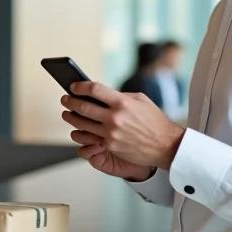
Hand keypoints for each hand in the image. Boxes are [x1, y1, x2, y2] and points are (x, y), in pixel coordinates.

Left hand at [60, 81, 184, 173]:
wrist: (166, 145)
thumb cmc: (155, 121)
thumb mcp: (141, 100)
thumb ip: (121, 96)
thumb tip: (102, 95)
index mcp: (122, 102)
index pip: (94, 90)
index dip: (80, 86)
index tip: (73, 86)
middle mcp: (114, 117)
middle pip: (83, 106)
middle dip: (70, 101)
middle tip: (65, 99)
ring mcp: (111, 133)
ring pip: (82, 124)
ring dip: (71, 117)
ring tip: (67, 113)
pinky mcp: (110, 146)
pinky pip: (90, 137)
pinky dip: (82, 132)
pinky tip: (78, 128)